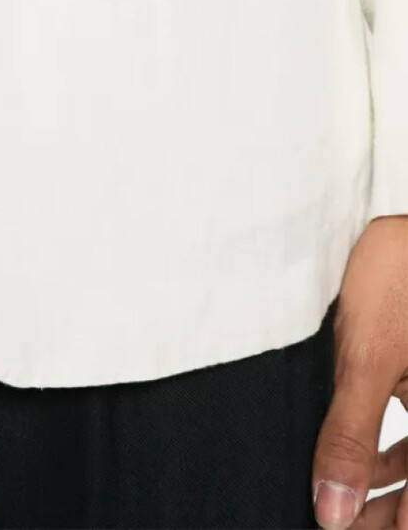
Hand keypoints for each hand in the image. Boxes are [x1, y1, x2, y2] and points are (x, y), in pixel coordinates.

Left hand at [312, 215, 407, 527]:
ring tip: (336, 504)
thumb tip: (331, 511)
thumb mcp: (366, 360)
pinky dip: (388, 457)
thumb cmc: (397, 281)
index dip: (388, 524)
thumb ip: (350, 437)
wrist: (407, 233)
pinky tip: (356, 465)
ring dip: (384, 493)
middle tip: (333, 523)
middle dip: (385, 516)